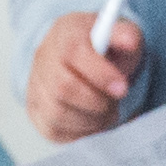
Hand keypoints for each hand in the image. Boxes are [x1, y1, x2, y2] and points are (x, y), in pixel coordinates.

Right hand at [26, 12, 143, 143]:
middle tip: (115, 102)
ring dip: (91, 119)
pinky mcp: (36, 112)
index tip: (123, 88)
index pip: (74, 52)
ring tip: (107, 110)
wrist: (81, 60)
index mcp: (64, 33)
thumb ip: (127, 35)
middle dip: (97, 102)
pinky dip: (81, 131)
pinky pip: (55, 130)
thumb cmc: (104, 48)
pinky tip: (93, 119)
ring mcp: (35, 86)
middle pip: (63, 87)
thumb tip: (130, 42)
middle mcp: (43, 59)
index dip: (100, 74)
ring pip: (58, 113)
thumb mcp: (119, 34)